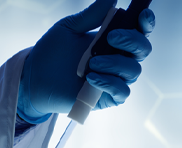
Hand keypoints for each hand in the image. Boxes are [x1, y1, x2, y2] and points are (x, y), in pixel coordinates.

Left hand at [17, 0, 154, 123]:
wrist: (34, 78)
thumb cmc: (52, 52)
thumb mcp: (70, 28)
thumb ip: (92, 15)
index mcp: (113, 40)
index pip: (139, 31)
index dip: (146, 23)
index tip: (142, 15)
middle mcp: (118, 59)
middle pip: (143, 50)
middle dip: (132, 41)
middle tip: (111, 37)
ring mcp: (114, 79)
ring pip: (134, 71)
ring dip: (115, 64)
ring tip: (91, 63)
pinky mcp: (107, 98)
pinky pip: (122, 92)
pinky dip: (110, 83)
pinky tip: (91, 78)